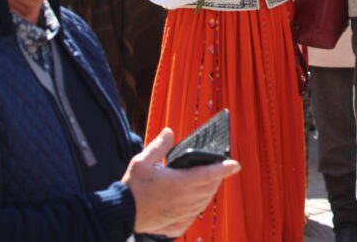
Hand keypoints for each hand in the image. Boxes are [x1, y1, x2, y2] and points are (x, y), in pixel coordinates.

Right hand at [123, 127, 240, 236]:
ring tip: (210, 182)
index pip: (208, 174)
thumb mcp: (142, 161)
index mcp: (178, 183)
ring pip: (203, 203)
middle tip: (219, 169)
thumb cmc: (132, 187)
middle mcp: (183, 200)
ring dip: (209, 192)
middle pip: (209, 188)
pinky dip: (197, 207)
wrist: (120, 213)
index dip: (224, 169)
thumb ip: (158, 146)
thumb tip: (169, 132)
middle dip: (217, 178)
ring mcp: (180, 214)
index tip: (236, 164)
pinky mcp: (175, 225)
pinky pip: (193, 216)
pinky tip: (194, 201)